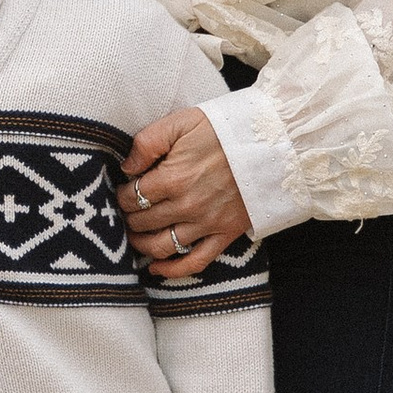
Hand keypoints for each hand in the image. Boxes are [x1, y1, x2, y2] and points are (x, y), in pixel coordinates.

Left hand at [120, 105, 253, 279]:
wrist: (271, 144)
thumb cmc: (224, 130)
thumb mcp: (182, 121)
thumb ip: (148, 142)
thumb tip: (127, 167)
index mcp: (173, 177)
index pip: (132, 196)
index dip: (121, 195)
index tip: (122, 192)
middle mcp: (187, 205)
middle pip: (143, 222)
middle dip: (129, 217)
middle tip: (127, 212)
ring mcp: (206, 223)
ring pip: (162, 245)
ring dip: (142, 244)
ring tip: (134, 236)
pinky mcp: (225, 234)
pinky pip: (195, 262)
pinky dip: (173, 270)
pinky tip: (156, 268)